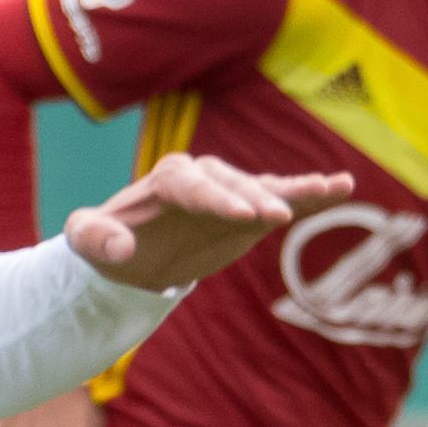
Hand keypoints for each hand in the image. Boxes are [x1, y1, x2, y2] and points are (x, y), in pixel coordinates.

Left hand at [64, 150, 352, 291]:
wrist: (131, 249)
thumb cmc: (106, 240)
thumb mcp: (86, 239)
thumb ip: (95, 238)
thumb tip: (123, 249)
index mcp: (168, 180)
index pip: (197, 186)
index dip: (220, 199)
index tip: (245, 216)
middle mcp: (204, 177)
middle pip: (236, 184)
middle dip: (258, 198)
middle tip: (279, 217)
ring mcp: (231, 192)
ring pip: (267, 187)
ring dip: (298, 189)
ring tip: (334, 188)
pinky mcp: (251, 210)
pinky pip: (283, 200)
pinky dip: (310, 195)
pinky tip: (342, 188)